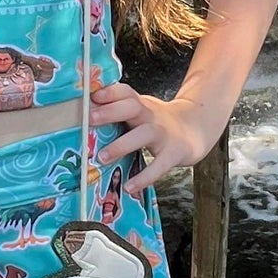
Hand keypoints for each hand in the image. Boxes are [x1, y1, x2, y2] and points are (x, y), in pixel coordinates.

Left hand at [92, 80, 219, 195]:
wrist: (194, 131)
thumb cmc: (157, 123)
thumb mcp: (140, 111)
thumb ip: (117, 112)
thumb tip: (83, 117)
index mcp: (140, 104)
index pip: (125, 92)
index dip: (110, 92)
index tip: (92, 96)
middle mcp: (150, 115)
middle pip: (132, 107)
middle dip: (111, 112)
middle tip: (89, 120)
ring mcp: (163, 134)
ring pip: (143, 134)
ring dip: (122, 145)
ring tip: (101, 157)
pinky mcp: (173, 154)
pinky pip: (159, 166)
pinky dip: (144, 177)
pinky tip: (129, 186)